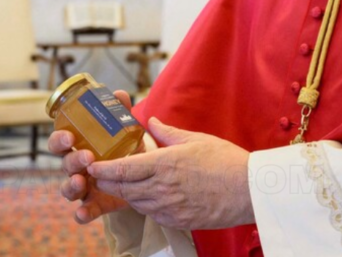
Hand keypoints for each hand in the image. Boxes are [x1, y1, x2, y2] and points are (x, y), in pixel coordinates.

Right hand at [47, 90, 138, 223]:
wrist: (140, 175)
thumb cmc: (123, 147)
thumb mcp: (123, 130)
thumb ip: (120, 112)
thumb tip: (118, 94)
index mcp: (77, 146)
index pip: (58, 141)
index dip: (59, 139)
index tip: (70, 137)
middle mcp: (75, 166)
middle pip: (64, 163)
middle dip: (71, 160)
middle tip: (86, 157)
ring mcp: (83, 186)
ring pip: (68, 188)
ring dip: (71, 186)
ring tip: (80, 182)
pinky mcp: (95, 203)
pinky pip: (83, 211)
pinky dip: (82, 214)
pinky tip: (83, 214)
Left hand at [87, 118, 254, 230]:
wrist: (250, 190)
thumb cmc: (225, 161)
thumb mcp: (194, 139)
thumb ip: (166, 132)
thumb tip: (150, 121)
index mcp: (163, 164)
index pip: (122, 170)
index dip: (102, 170)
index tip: (91, 166)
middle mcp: (162, 188)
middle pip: (123, 189)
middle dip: (108, 183)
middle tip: (97, 177)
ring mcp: (170, 208)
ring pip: (135, 203)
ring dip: (125, 194)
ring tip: (120, 185)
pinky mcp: (179, 221)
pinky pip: (153, 214)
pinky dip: (144, 205)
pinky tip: (146, 197)